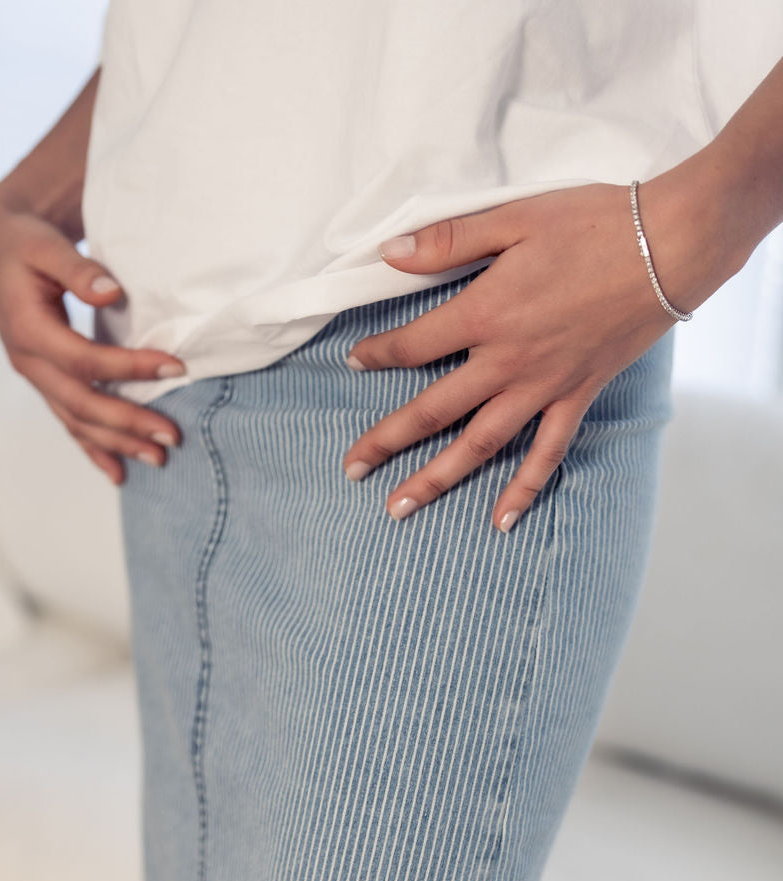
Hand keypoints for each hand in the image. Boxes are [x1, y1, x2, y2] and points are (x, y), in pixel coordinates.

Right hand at [0, 196, 185, 484]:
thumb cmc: (23, 243)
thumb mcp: (45, 244)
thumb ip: (77, 268)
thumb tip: (112, 291)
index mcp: (28, 329)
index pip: (83, 360)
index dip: (128, 368)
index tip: (174, 367)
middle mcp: (28, 361)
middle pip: (81, 403)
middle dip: (127, 422)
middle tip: (173, 434)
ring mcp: (35, 377)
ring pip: (76, 421)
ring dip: (117, 443)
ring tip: (158, 458)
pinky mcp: (44, 382)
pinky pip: (69, 422)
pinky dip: (94, 449)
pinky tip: (120, 472)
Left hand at [341, 180, 697, 530]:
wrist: (672, 244)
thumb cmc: (594, 222)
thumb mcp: (514, 216)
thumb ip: (448, 240)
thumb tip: (388, 254)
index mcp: (486, 312)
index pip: (414, 345)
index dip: (378, 354)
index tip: (354, 361)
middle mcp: (508, 360)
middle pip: (434, 411)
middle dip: (387, 442)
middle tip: (351, 469)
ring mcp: (544, 386)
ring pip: (480, 444)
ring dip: (436, 479)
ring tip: (399, 508)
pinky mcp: (578, 396)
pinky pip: (546, 454)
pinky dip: (523, 490)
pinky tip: (500, 521)